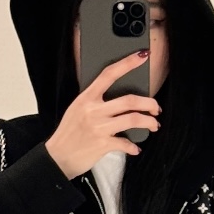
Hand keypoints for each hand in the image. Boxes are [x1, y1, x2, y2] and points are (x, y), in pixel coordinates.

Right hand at [44, 50, 160, 178]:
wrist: (58, 157)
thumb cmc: (69, 133)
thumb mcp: (77, 109)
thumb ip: (94, 101)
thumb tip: (118, 98)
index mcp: (87, 97)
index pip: (109, 74)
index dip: (127, 63)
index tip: (142, 56)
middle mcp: (93, 110)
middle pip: (129, 100)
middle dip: (149, 103)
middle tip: (156, 108)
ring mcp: (99, 127)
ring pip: (133, 119)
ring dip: (149, 122)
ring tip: (154, 125)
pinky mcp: (103, 144)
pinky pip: (126, 143)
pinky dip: (134, 146)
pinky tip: (136, 148)